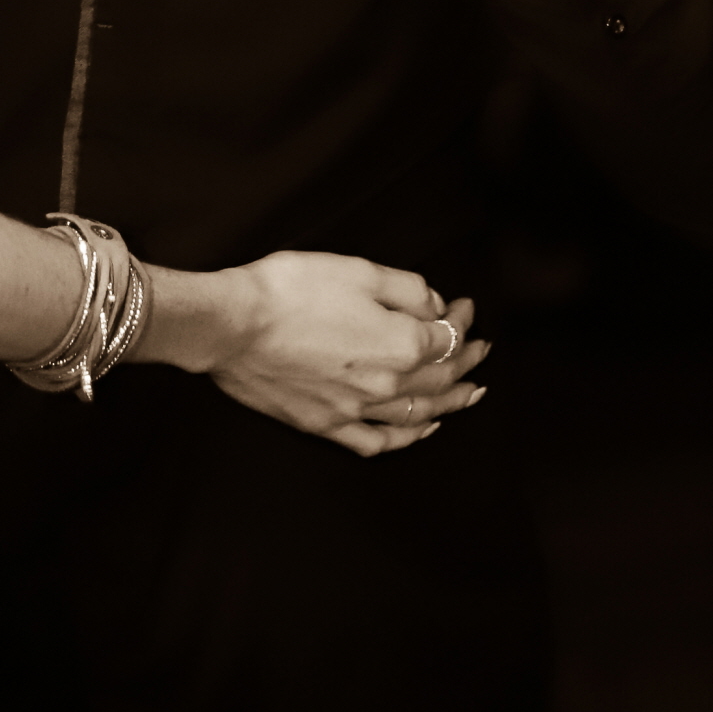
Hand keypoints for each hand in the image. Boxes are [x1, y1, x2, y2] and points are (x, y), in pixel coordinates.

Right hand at [207, 254, 485, 456]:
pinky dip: (406, 438)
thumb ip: (406, 289)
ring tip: (471, 394)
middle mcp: (385, 384)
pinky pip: (377, 441)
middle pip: (440, 378)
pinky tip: (419, 429)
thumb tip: (433, 306)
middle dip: (466, 361)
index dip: (460, 321)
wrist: (231, 326)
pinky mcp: (325, 424)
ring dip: (450, 403)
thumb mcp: (357, 270)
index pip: (446, 337)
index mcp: (399, 344)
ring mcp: (354, 410)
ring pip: (418, 414)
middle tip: (482, 349)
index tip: (463, 306)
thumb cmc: (288, 291)